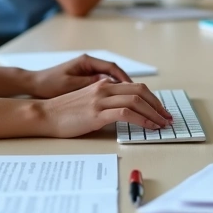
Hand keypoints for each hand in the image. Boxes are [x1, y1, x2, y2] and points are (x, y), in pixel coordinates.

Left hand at [28, 54, 132, 98]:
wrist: (34, 84)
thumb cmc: (49, 83)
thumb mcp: (70, 85)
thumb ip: (90, 85)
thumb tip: (110, 86)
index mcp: (87, 62)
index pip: (113, 69)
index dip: (125, 80)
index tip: (135, 91)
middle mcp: (90, 65)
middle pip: (117, 73)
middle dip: (130, 86)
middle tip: (141, 98)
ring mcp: (89, 72)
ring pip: (113, 80)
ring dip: (124, 91)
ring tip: (135, 103)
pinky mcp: (86, 81)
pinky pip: (106, 86)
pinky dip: (114, 93)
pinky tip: (120, 104)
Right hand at [34, 79, 173, 137]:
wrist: (45, 115)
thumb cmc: (65, 112)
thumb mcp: (89, 102)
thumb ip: (106, 102)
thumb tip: (125, 111)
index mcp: (103, 85)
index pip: (136, 88)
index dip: (153, 99)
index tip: (161, 110)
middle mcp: (104, 89)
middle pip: (140, 92)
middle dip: (158, 105)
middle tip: (167, 118)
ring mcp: (100, 100)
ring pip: (136, 101)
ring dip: (154, 113)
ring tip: (162, 124)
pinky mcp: (96, 114)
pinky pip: (126, 114)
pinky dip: (142, 120)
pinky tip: (148, 127)